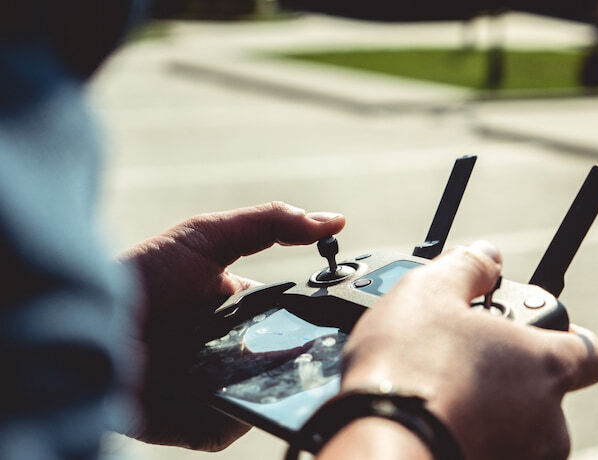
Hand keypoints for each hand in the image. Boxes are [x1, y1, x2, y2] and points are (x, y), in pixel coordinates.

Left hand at [118, 201, 344, 450]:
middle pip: (283, 357)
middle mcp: (231, 348)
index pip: (289, 312)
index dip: (314, 311)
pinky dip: (240, 413)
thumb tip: (334, 220)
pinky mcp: (198, 421)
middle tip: (321, 349)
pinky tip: (229, 392)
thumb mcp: (207, 235)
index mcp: (238, 307)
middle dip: (302, 355)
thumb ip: (269, 222)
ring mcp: (217, 386)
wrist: (86, 326)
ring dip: (276, 385)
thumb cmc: (143, 275)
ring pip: (266, 393)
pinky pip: (235, 423)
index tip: (341, 308)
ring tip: (264, 369)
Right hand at [333, 241, 597, 459]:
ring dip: (490, 409)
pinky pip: (492, 449)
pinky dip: (471, 435)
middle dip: (510, 375)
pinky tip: (434, 420)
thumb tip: (487, 255)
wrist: (378, 443)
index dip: (565, 337)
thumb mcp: (429, 292)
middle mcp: (548, 420)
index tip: (530, 331)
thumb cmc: (408, 368)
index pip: (592, 352)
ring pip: (517, 426)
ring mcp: (523, 457)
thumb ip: (467, 268)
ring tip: (440, 392)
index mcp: (545, 365)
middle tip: (464, 359)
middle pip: (545, 391)